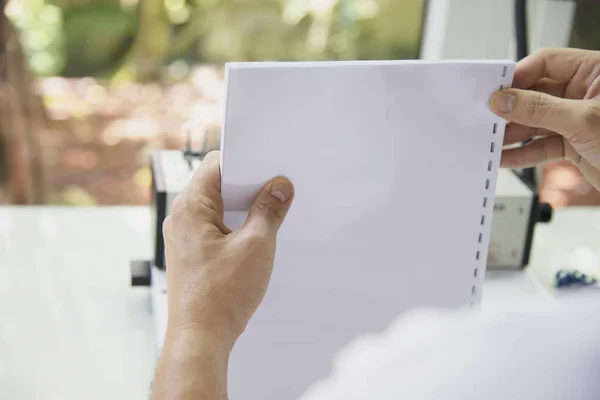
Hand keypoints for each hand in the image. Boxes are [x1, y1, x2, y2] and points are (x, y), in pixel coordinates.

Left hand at [162, 150, 294, 343]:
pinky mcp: (192, 255)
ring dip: (243, 210)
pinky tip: (254, 239)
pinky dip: (235, 227)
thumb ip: (270, 210)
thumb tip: (280, 187)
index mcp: (190, 208)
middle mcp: (182, 219)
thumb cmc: (220, 296)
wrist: (200, 337)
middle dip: (248, 187)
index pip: (216, 165)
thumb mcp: (256, 245)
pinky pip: (215, 228)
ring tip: (268, 217)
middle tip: (275, 193)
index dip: (245, 162)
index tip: (269, 169)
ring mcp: (185, 238)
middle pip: (217, 186)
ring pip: (218, 209)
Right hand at [490, 48, 599, 188]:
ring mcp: (577, 120)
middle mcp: (584, 93)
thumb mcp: (583, 120)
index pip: (545, 63)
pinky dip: (522, 154)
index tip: (494, 91)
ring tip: (489, 141)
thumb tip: (504, 99)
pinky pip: (540, 146)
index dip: (517, 76)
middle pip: (535, 94)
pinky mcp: (573, 145)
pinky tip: (505, 158)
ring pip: (535, 122)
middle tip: (485, 118)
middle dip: (510, 109)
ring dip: (511, 135)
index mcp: (595, 72)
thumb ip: (539, 108)